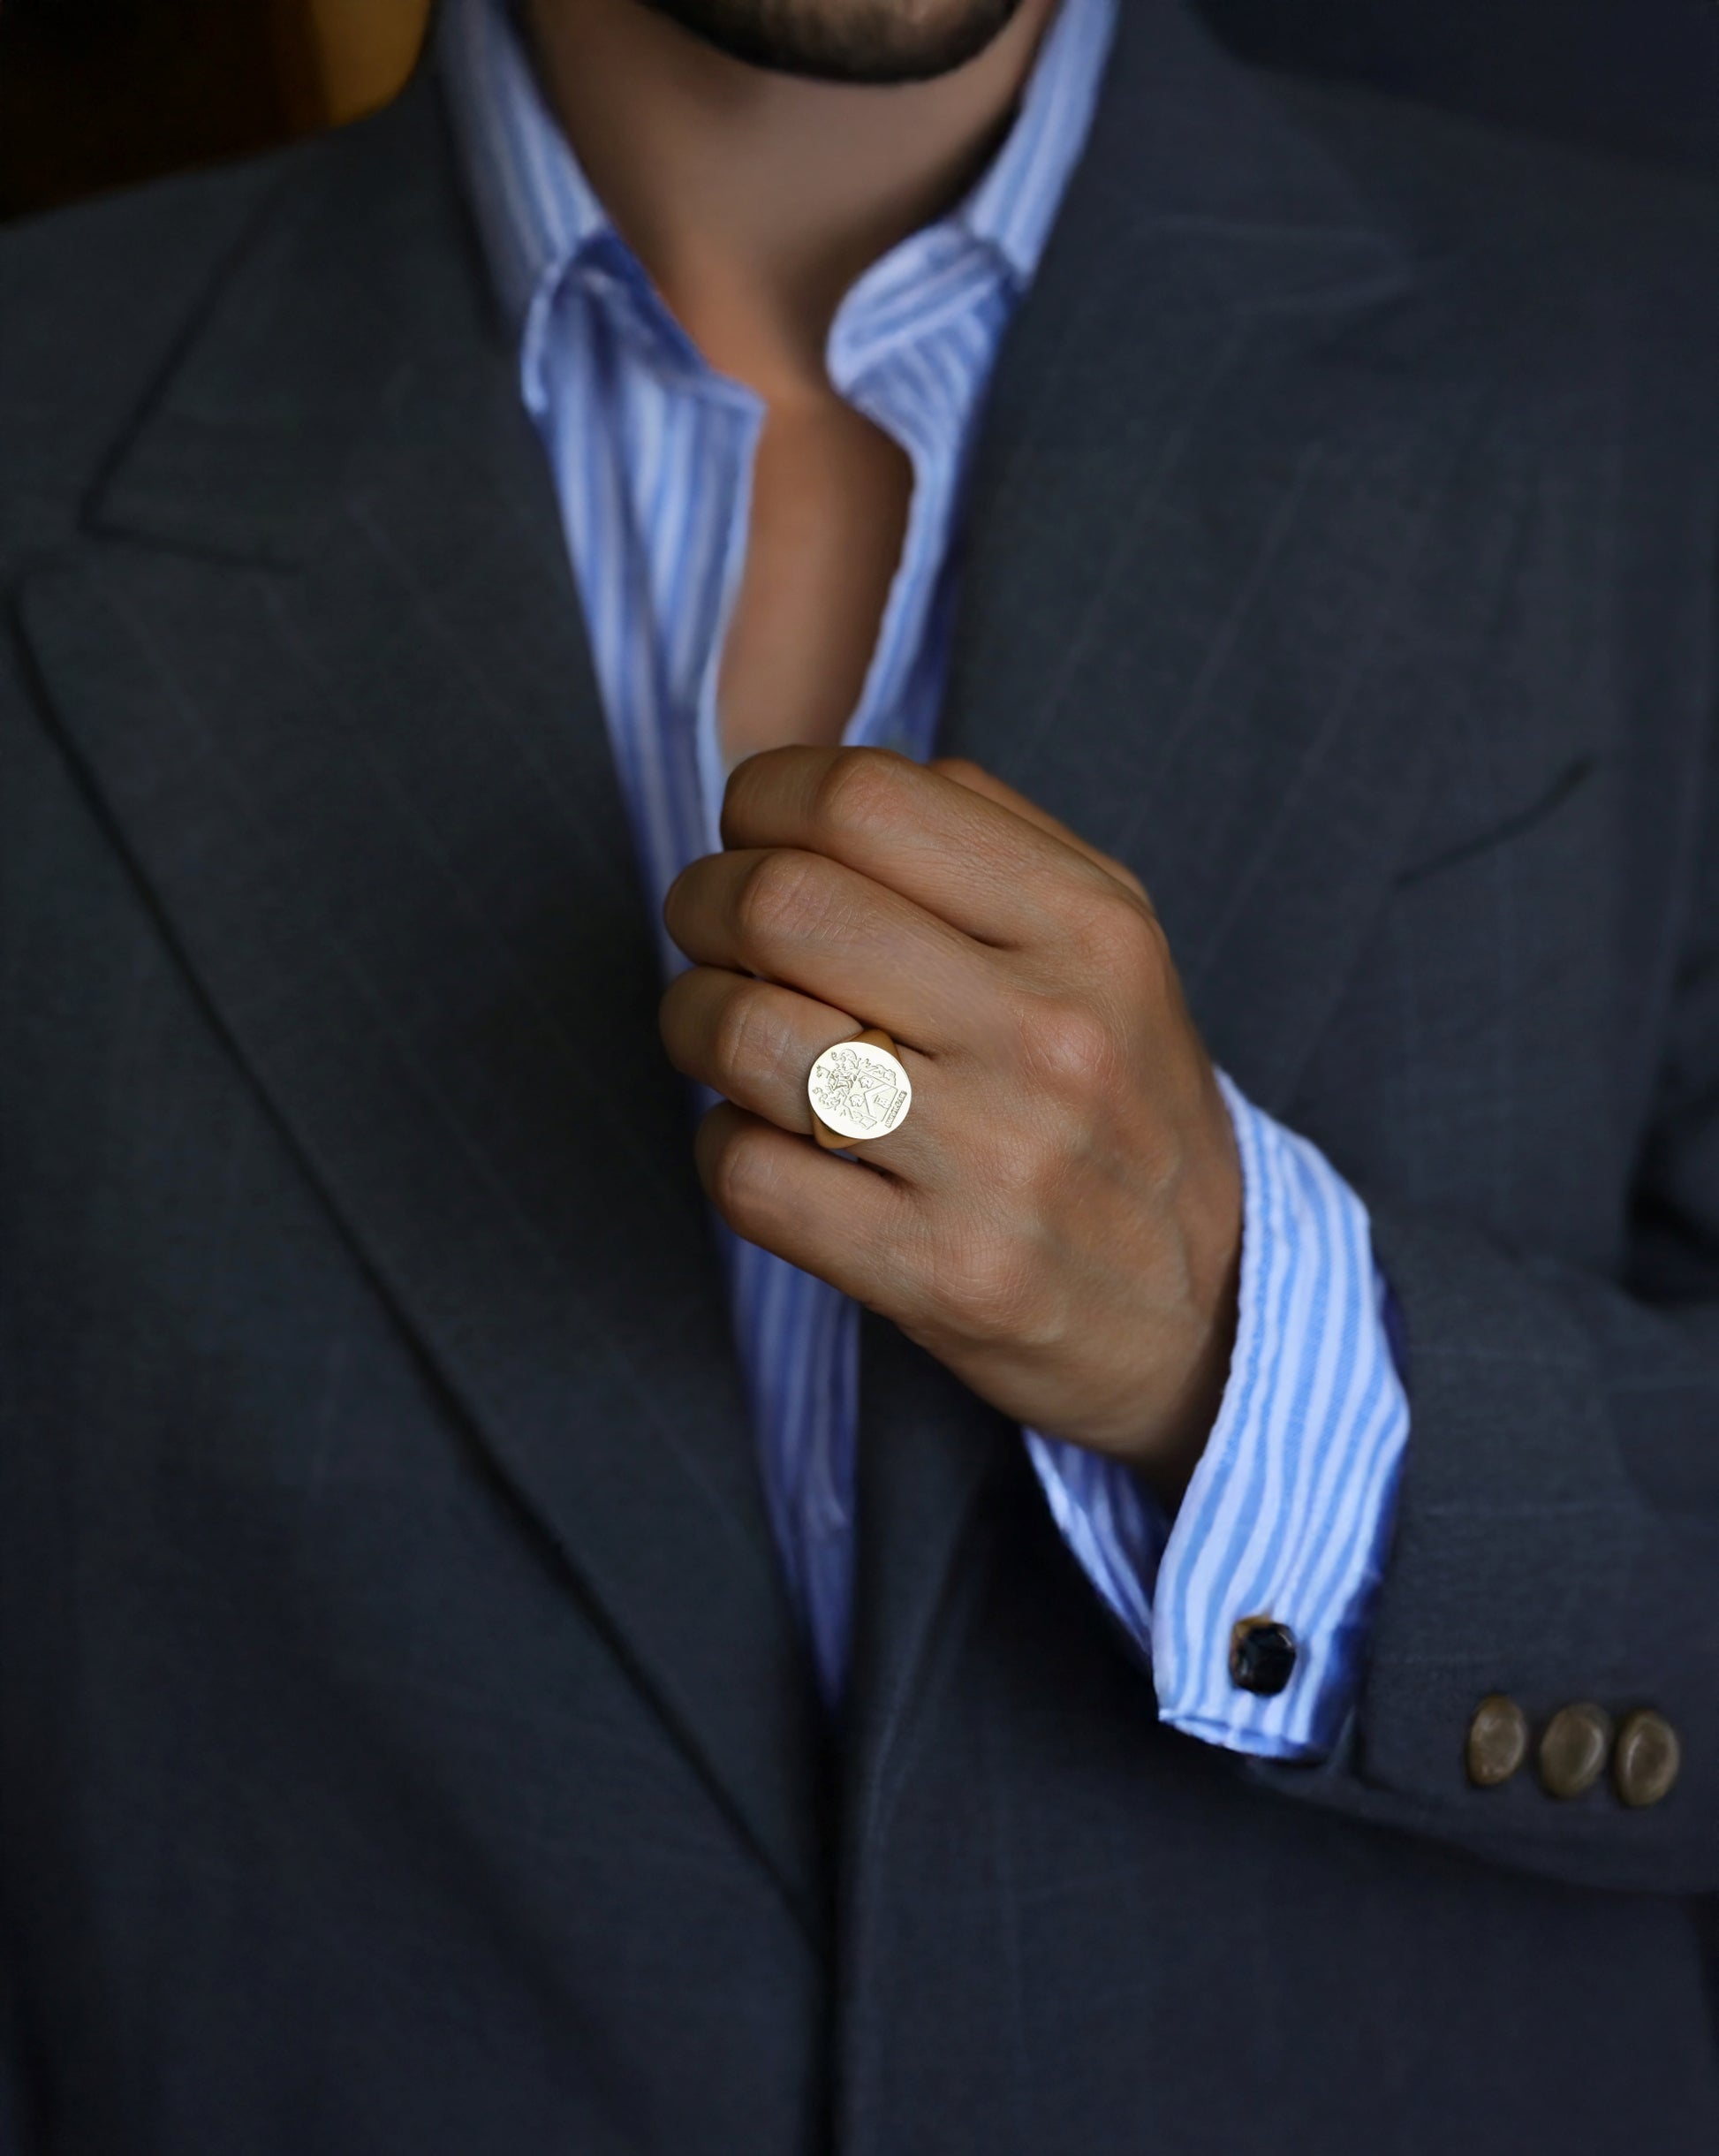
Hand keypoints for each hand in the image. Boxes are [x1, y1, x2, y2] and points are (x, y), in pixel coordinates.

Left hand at [660, 748, 1241, 1497]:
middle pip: (781, 904)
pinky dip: (723, 1144)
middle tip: (709, 933)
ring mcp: (994, 1162)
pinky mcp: (937, 1274)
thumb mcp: (1107, 945)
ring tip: (722, 1033)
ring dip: (694, 1022)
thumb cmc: (1116, 1100)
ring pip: (741, 1035)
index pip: (861, 797)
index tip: (750, 835)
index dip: (761, 801)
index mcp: (1090, 926)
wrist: (1203, 1311)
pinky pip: (745, 1173)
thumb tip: (810, 786)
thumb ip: (981, 838)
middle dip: (702, 904)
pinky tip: (768, 1140)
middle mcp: (1050, 1035)